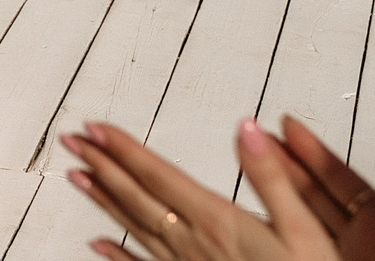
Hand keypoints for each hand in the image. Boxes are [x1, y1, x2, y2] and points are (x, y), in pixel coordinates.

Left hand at [65, 119, 374, 260]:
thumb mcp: (304, 227)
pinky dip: (116, 254)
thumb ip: (271, 177)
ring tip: (76, 175)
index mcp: (216, 220)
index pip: (158, 175)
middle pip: (137, 197)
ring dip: (103, 200)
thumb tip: (247, 126)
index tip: (94, 126)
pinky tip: (96, 244)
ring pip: (134, 227)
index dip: (124, 148)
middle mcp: (192, 243)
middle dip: (102, 164)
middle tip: (70, 139)